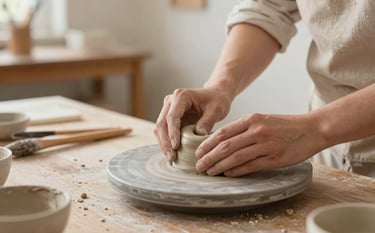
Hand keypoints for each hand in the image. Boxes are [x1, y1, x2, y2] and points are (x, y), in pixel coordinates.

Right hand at [154, 87, 231, 160]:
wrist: (215, 96)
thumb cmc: (216, 100)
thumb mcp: (216, 110)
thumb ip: (207, 122)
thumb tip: (198, 135)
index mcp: (181, 96)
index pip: (172, 116)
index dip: (172, 132)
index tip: (176, 146)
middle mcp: (170, 102)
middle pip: (162, 123)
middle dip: (165, 142)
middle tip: (171, 157)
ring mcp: (168, 110)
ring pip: (159, 129)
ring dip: (164, 144)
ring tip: (171, 158)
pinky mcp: (169, 119)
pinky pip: (164, 132)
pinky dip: (166, 143)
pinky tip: (172, 154)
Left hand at [195, 113, 323, 176]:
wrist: (312, 129)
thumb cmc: (285, 126)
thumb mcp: (262, 120)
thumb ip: (244, 129)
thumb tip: (223, 142)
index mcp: (251, 119)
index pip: (223, 132)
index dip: (208, 144)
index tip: (198, 152)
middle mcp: (257, 131)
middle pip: (226, 146)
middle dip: (209, 157)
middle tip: (199, 165)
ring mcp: (266, 145)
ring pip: (236, 157)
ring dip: (220, 166)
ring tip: (209, 171)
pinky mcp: (274, 158)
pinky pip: (251, 166)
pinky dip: (237, 171)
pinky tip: (227, 174)